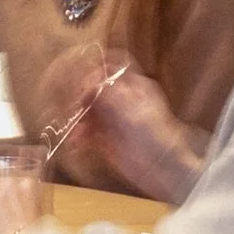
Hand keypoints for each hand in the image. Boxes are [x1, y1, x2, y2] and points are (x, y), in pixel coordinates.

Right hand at [68, 63, 204, 206]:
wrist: (158, 165)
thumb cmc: (148, 130)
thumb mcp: (127, 105)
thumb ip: (105, 91)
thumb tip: (87, 82)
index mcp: (134, 86)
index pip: (114, 68)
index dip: (98, 69)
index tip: (83, 77)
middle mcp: (123, 100)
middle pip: (97, 89)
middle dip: (83, 96)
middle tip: (75, 106)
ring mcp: (114, 119)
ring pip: (90, 111)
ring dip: (79, 118)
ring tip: (75, 130)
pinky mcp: (107, 139)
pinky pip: (88, 132)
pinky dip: (80, 136)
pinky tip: (76, 142)